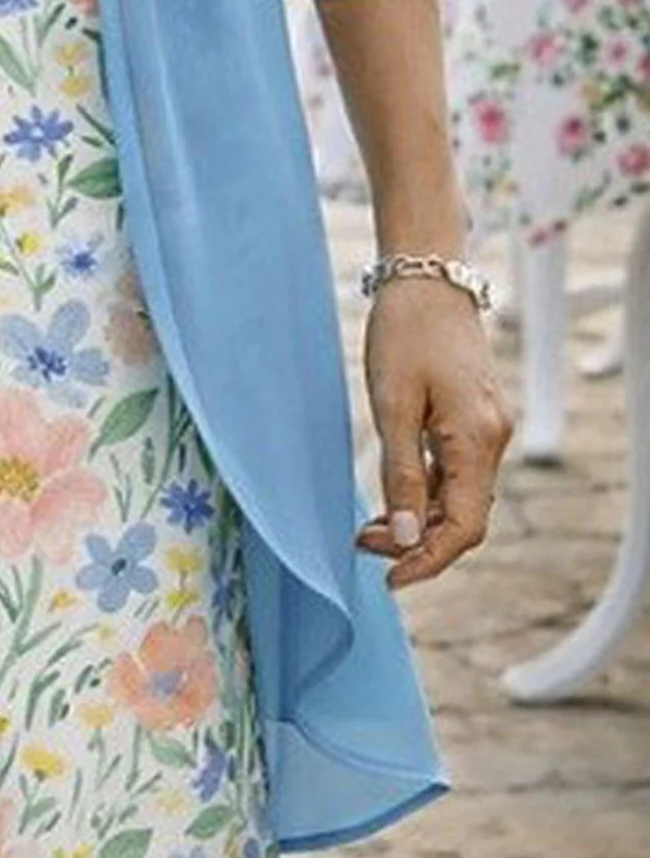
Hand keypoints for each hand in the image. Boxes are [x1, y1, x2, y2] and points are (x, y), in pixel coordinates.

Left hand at [357, 273, 513, 587]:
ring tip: (369, 530)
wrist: (426, 277)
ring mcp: (486, 429)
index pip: (464, 527)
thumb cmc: (404, 332)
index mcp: (477, 441)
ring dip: (420, 520)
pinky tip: (394, 498)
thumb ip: (401, 474)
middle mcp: (492, 441)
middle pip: (465, 518)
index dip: (429, 560)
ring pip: (460, 497)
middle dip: (418, 543)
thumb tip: (405, 537)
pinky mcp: (473, 418)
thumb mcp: (392, 405)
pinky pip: (456, 472)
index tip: (390, 580)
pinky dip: (426, 492)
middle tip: (364, 548)